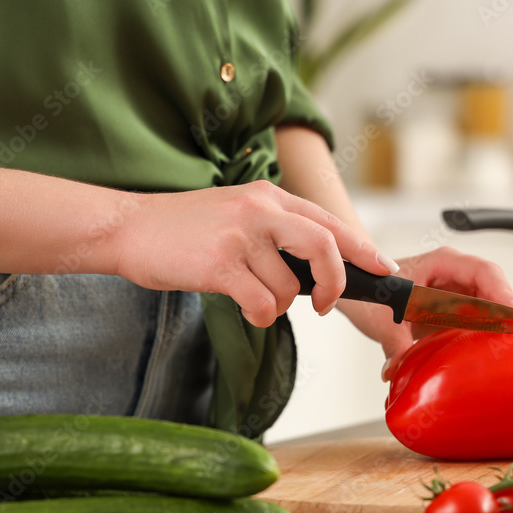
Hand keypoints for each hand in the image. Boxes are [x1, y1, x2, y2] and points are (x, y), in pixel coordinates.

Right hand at [111, 180, 392, 327]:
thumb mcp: (236, 212)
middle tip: (326, 304)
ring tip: (252, 298)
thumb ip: (275, 231)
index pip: (329, 222)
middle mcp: (259, 210)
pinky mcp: (219, 264)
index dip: (362, 248)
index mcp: (268, 197)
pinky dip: (260, 315)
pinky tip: (244, 307)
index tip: (383, 268)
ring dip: (277, 305)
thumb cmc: (183, 228)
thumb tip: (315, 270)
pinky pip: (262, 303)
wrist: (129, 227)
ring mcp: (239, 236)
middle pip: (324, 247)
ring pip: (288, 288)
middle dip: (336, 283)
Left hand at [335, 246, 512, 380]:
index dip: (503, 295)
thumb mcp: (378, 312)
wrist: (358, 289)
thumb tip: (398, 369)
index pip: (484, 273)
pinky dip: (493, 348)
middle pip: (499, 296)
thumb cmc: (371, 285)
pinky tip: (507, 367)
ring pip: (496, 315)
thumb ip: (392, 340)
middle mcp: (458, 279)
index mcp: (444, 263)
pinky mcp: (457, 320)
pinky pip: (480, 331)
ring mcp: (460, 299)